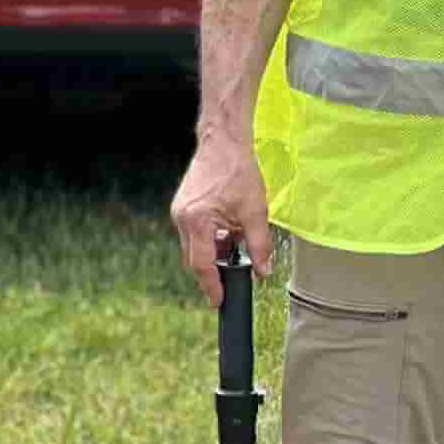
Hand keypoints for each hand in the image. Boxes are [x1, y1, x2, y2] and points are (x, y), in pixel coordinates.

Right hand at [170, 140, 273, 307]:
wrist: (224, 142)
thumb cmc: (238, 172)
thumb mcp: (255, 211)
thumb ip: (259, 245)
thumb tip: (263, 271)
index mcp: (197, 222)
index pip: (202, 265)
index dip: (212, 286)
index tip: (219, 301)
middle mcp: (182, 219)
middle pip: (195, 259)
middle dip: (212, 273)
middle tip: (229, 283)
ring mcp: (180, 212)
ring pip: (194, 247)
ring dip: (212, 254)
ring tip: (234, 251)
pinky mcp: (183, 206)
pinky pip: (194, 233)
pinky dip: (209, 240)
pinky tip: (226, 235)